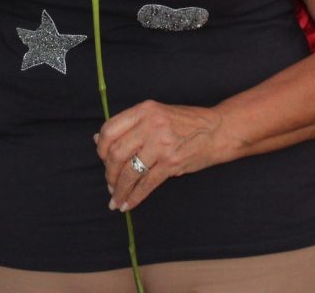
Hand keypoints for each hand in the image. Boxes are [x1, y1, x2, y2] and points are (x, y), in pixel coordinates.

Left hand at [95, 100, 226, 211]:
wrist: (218, 130)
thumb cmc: (185, 123)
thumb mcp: (156, 114)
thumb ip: (129, 126)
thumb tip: (97, 139)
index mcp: (144, 110)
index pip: (109, 129)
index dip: (101, 148)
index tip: (102, 159)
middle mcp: (151, 125)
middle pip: (116, 153)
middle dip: (109, 172)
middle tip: (110, 183)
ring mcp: (162, 144)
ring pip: (130, 171)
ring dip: (120, 189)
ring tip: (116, 198)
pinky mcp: (172, 163)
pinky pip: (147, 184)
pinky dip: (134, 197)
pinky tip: (128, 204)